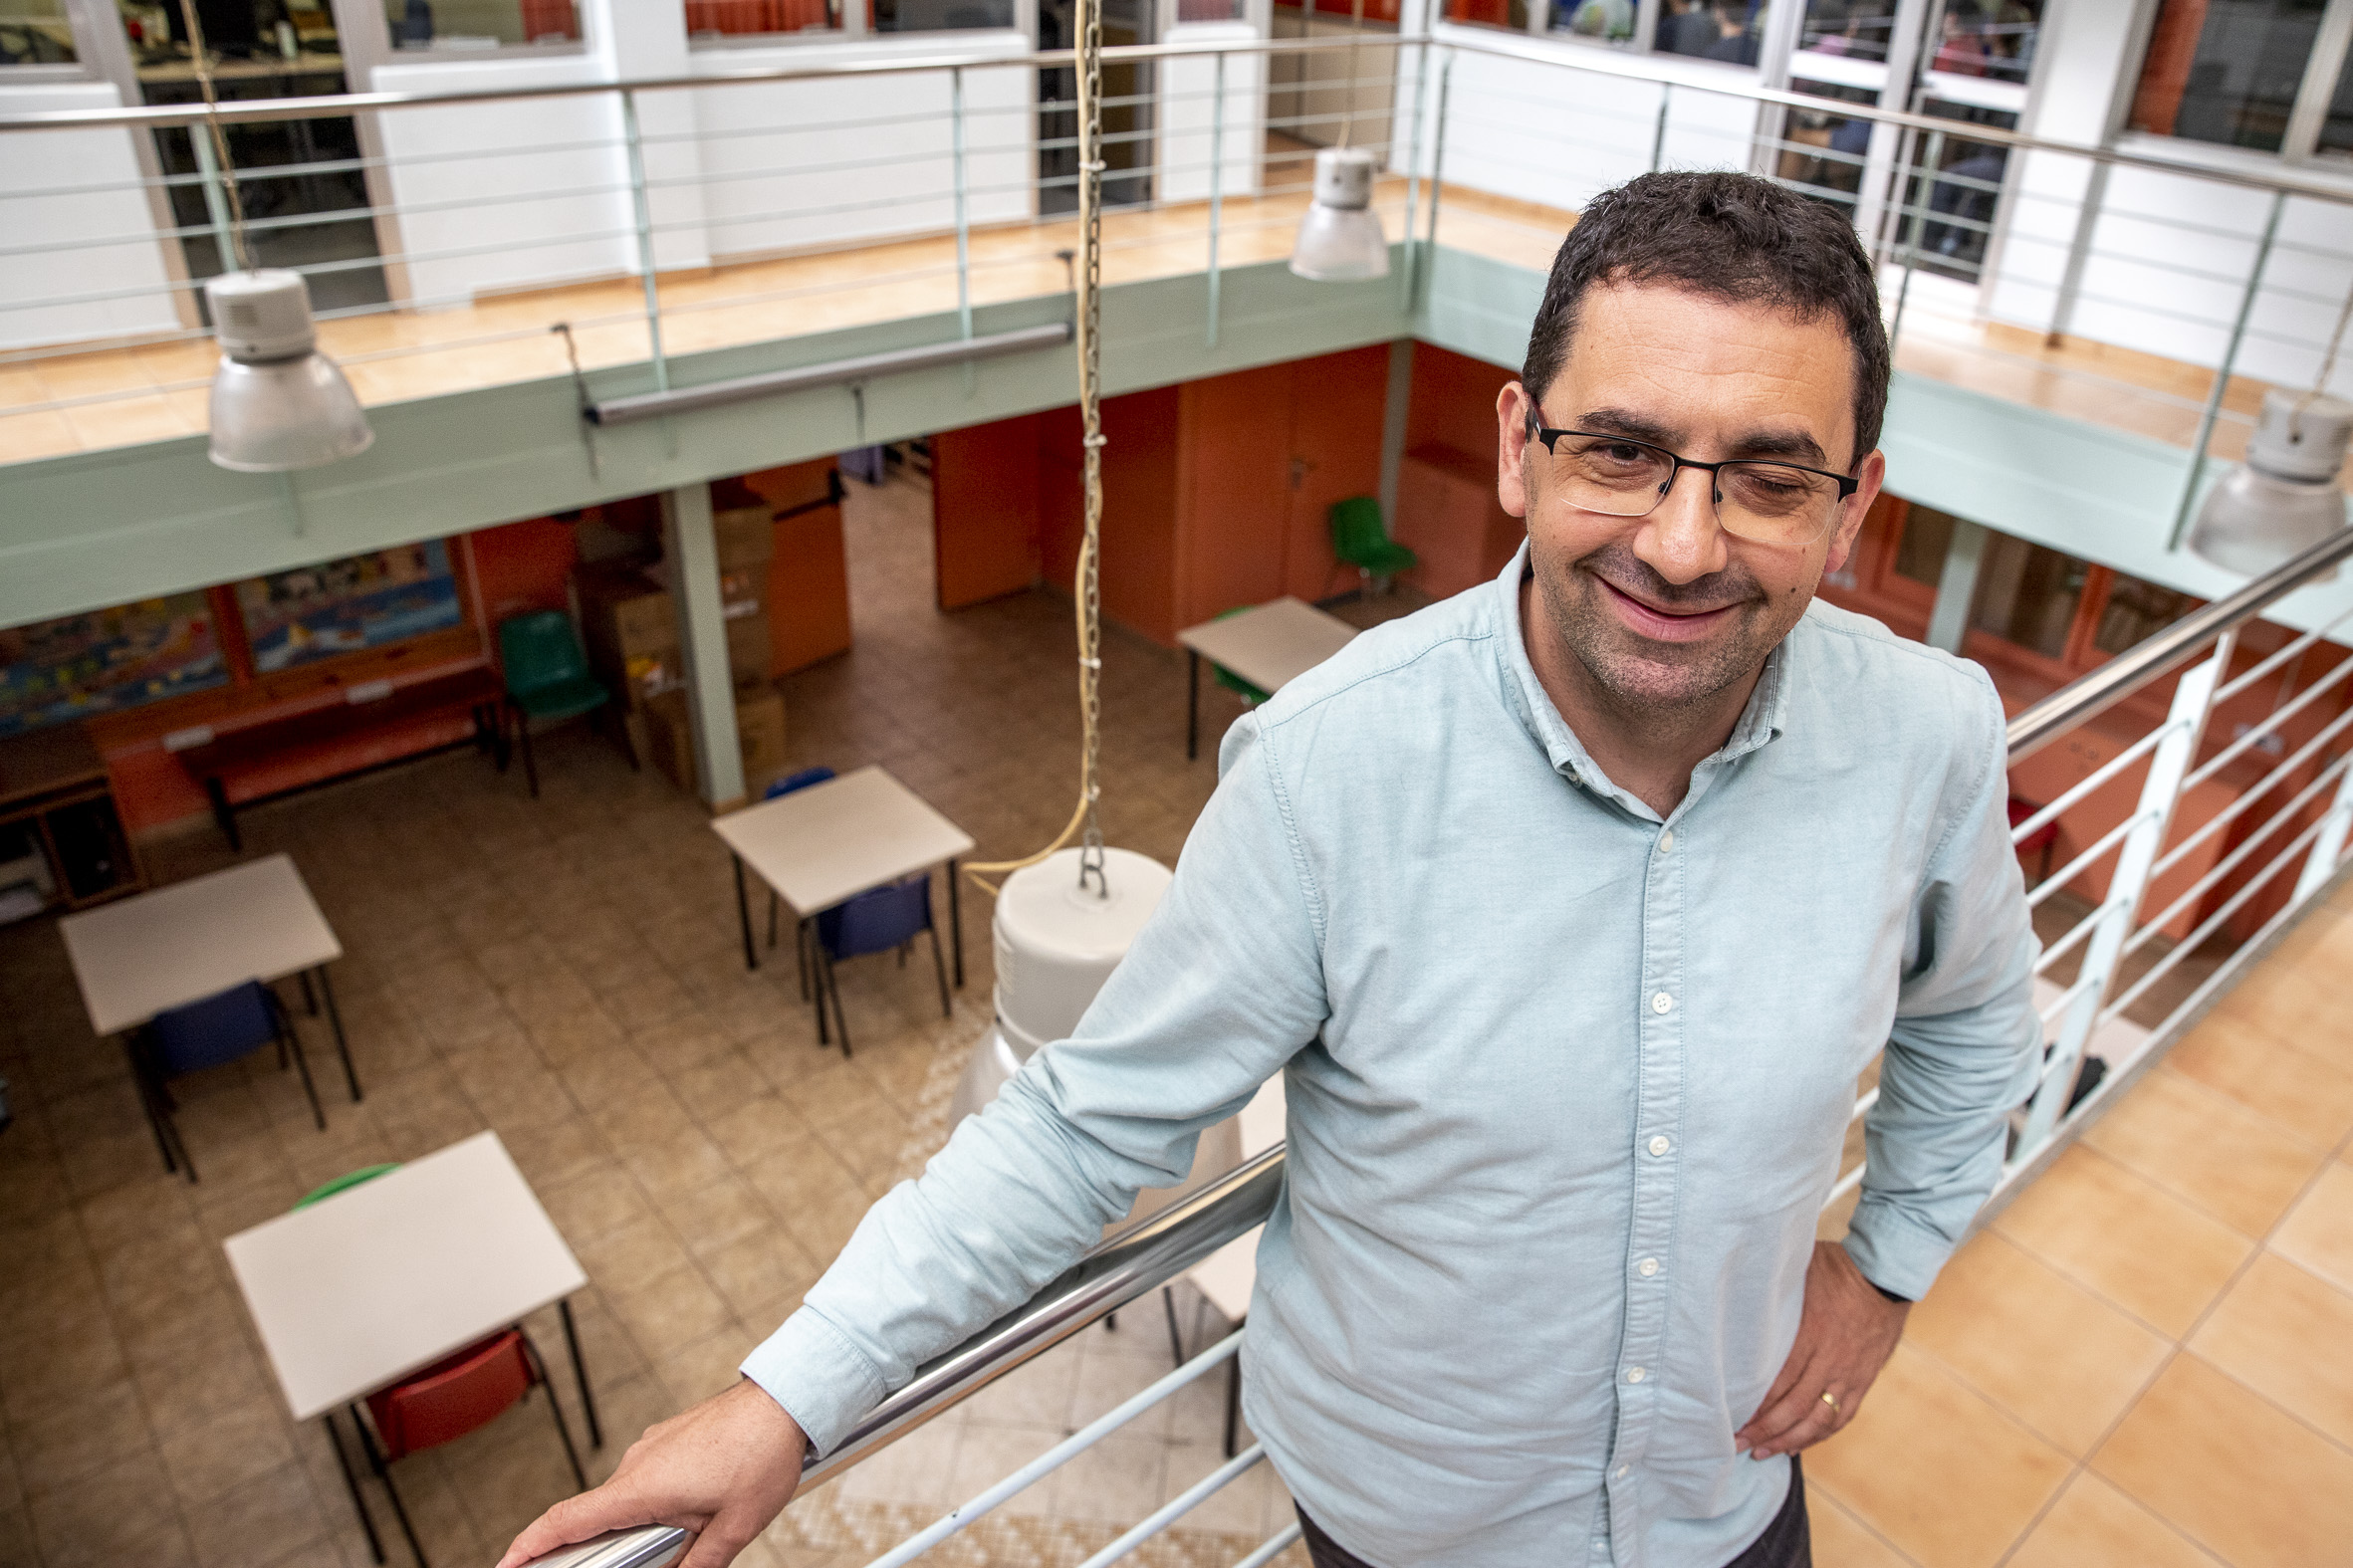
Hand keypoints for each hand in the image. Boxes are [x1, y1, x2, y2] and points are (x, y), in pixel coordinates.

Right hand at [497, 1378, 807, 1567]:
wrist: (785, 1400)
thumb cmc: (762, 1454)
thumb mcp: (733, 1528)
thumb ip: (699, 1564)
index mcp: (640, 1486)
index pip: (566, 1520)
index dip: (529, 1547)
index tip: (507, 1564)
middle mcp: (637, 1463)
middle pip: (597, 1517)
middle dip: (604, 1548)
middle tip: (630, 1560)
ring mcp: (651, 1448)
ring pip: (628, 1500)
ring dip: (640, 1525)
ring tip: (685, 1534)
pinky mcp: (667, 1441)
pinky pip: (648, 1480)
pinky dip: (656, 1502)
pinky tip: (694, 1509)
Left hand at [1734, 1241, 1907, 1459]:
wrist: (1886, 1275)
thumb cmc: (1836, 1268)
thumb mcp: (1798, 1271)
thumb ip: (1772, 1292)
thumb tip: (1735, 1287)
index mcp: (1812, 1332)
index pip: (1779, 1379)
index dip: (1757, 1404)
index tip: (1732, 1417)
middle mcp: (1832, 1359)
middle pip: (1795, 1406)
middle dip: (1765, 1430)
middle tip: (1739, 1444)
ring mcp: (1850, 1373)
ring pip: (1819, 1419)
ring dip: (1790, 1439)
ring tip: (1764, 1452)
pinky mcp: (1864, 1379)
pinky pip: (1842, 1415)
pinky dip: (1820, 1434)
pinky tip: (1800, 1443)